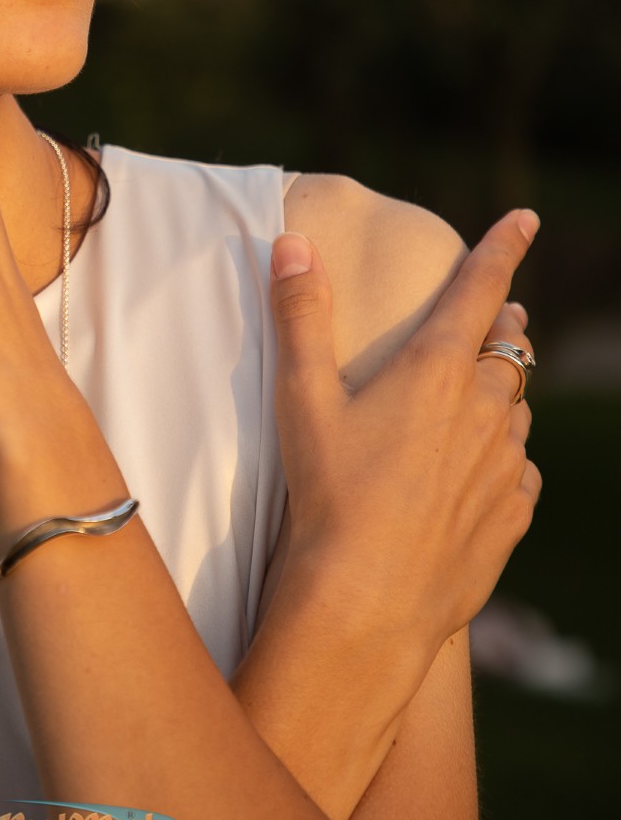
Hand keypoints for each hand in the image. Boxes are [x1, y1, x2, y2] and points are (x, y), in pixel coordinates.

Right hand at [268, 214, 540, 664]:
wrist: (366, 601)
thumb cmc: (328, 493)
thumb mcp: (302, 398)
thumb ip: (300, 316)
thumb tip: (291, 243)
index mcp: (436, 371)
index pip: (481, 289)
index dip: (504, 247)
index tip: (526, 218)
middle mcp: (484, 411)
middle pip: (510, 349)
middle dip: (504, 325)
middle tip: (500, 315)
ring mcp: (505, 466)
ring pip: (518, 410)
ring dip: (505, 393)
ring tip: (486, 396)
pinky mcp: (511, 516)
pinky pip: (521, 471)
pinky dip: (507, 457)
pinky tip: (486, 470)